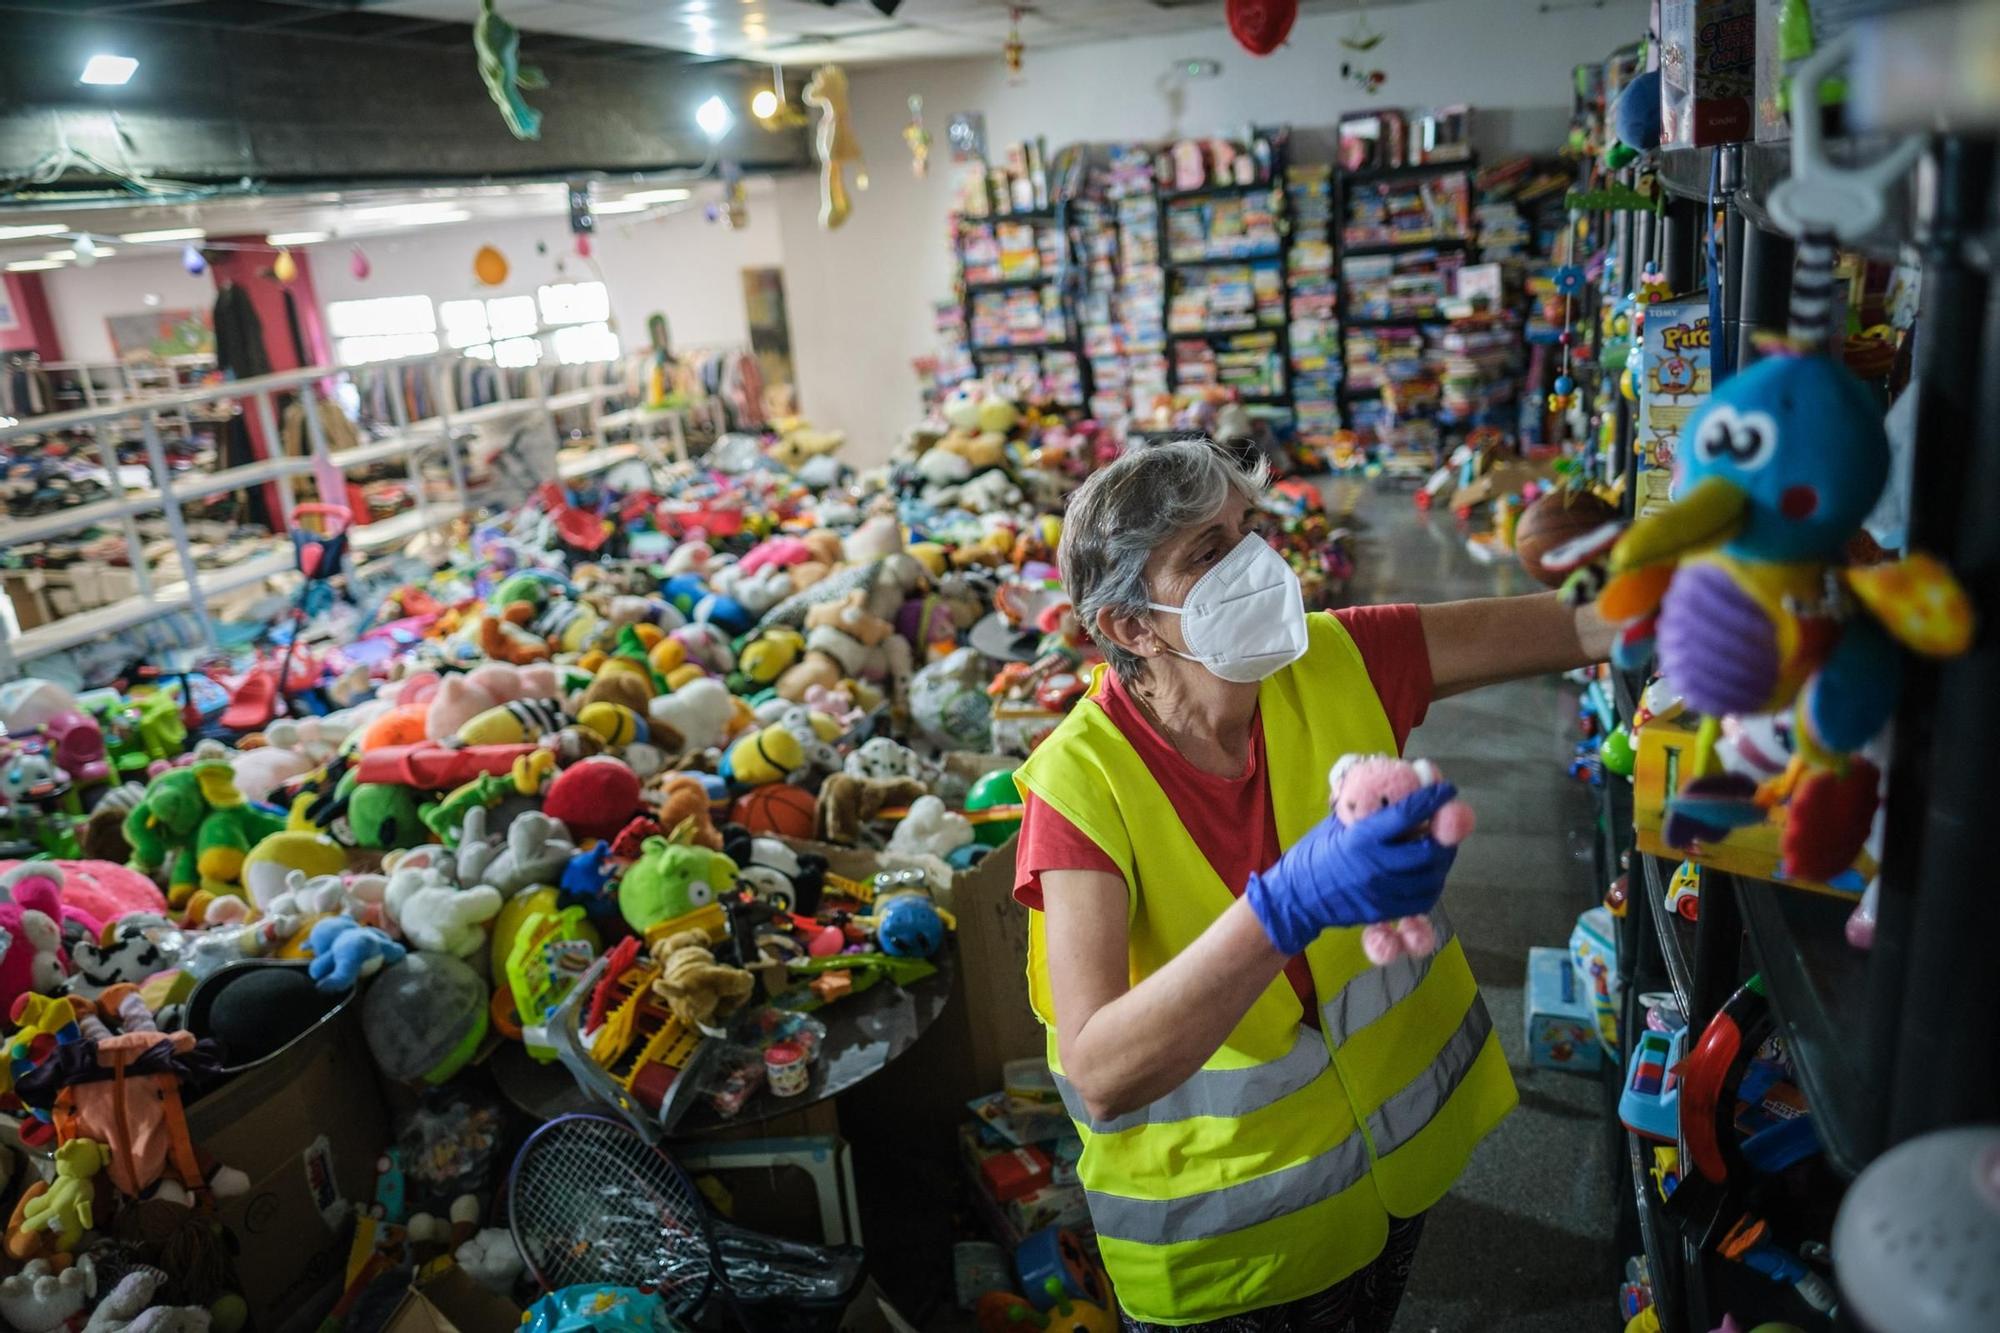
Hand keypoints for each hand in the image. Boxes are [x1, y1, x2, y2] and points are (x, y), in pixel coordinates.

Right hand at [1245, 784, 1460, 954]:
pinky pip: (1422, 899)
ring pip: (1430, 877)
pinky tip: (1429, 873)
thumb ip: (1364, 808)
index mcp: (1362, 838)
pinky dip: (1432, 884)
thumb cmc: (1316, 853)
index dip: (1433, 799)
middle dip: (1446, 836)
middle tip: (1448, 824)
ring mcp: (1382, 892)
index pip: (1407, 813)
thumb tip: (1389, 784)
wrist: (1298, 896)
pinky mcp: (1385, 910)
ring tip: (1440, 848)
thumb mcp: (1336, 823)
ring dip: (1442, 861)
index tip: (1447, 789)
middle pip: (1428, 850)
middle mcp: (1376, 866)